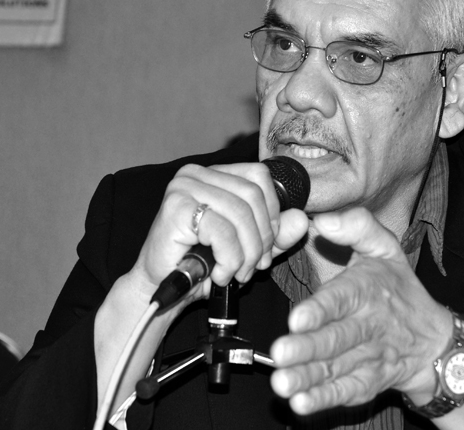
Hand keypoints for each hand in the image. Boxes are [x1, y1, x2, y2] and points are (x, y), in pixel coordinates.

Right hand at [129, 162, 308, 305]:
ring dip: (246, 254)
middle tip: (254, 267)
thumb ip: (277, 235)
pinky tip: (218, 274)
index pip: (260, 176)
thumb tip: (303, 220)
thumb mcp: (249, 249)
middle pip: (253, 196)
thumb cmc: (201, 266)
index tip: (269, 245)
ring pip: (240, 214)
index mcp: (216, 175)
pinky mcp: (176, 206)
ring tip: (236, 274)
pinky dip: (229, 259)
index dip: (273, 212)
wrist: (161, 289)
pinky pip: (222, 231)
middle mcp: (198, 173)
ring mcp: (184, 187)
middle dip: (261, 238)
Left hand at [270, 207, 451, 414]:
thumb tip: (323, 221)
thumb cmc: (399, 289)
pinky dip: (325, 399)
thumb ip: (356, 226)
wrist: (434, 339)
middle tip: (280, 354)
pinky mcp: (369, 382)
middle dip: (307, 348)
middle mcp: (368, 325)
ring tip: (283, 384)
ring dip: (308, 378)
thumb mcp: (385, 248)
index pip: (342, 299)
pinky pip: (347, 392)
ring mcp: (369, 357)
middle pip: (336, 339)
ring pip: (336, 368)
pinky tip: (302, 404)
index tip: (298, 318)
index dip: (320, 310)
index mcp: (367, 289)